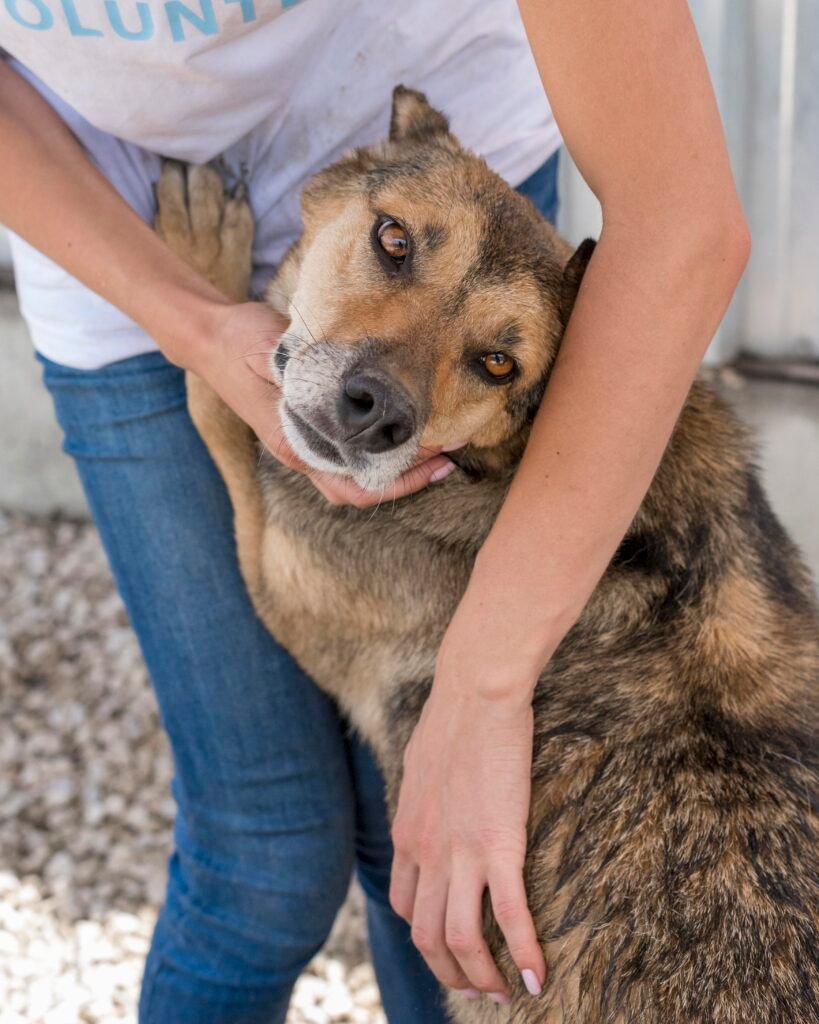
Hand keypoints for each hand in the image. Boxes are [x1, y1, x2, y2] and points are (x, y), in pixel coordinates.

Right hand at [188, 301, 454, 507]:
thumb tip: (341, 392)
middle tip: (450, 457)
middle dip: (409, 480)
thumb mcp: (268, 351)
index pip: (356, 484)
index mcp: (295, 444)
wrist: (212, 338)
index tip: (438, 456)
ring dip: (398, 470)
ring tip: (438, 449)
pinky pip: (352, 456)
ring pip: (359, 478)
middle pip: (364, 491)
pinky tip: (406, 433)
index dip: (401, 479)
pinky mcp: (311, 430)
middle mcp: (303, 454)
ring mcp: (306, 446)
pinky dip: (382, 452)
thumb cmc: (241, 343)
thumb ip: (301, 375)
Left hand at [390, 603, 547, 1001]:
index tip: (445, 947)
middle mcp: (426, 852)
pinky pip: (509, 917)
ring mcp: (460, 852)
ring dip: (482, 977)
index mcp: (407, 831)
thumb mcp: (420, 761)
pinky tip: (540, 977)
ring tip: (506, 994)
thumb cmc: (453, 715)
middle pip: (426, 935)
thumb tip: (427, 790)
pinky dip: (523, 954)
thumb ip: (422, 789)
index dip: (422, 935)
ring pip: (461, 939)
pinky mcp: (499, 844)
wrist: (475, 692)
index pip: (403, 903)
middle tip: (475, 988)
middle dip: (449, 971)